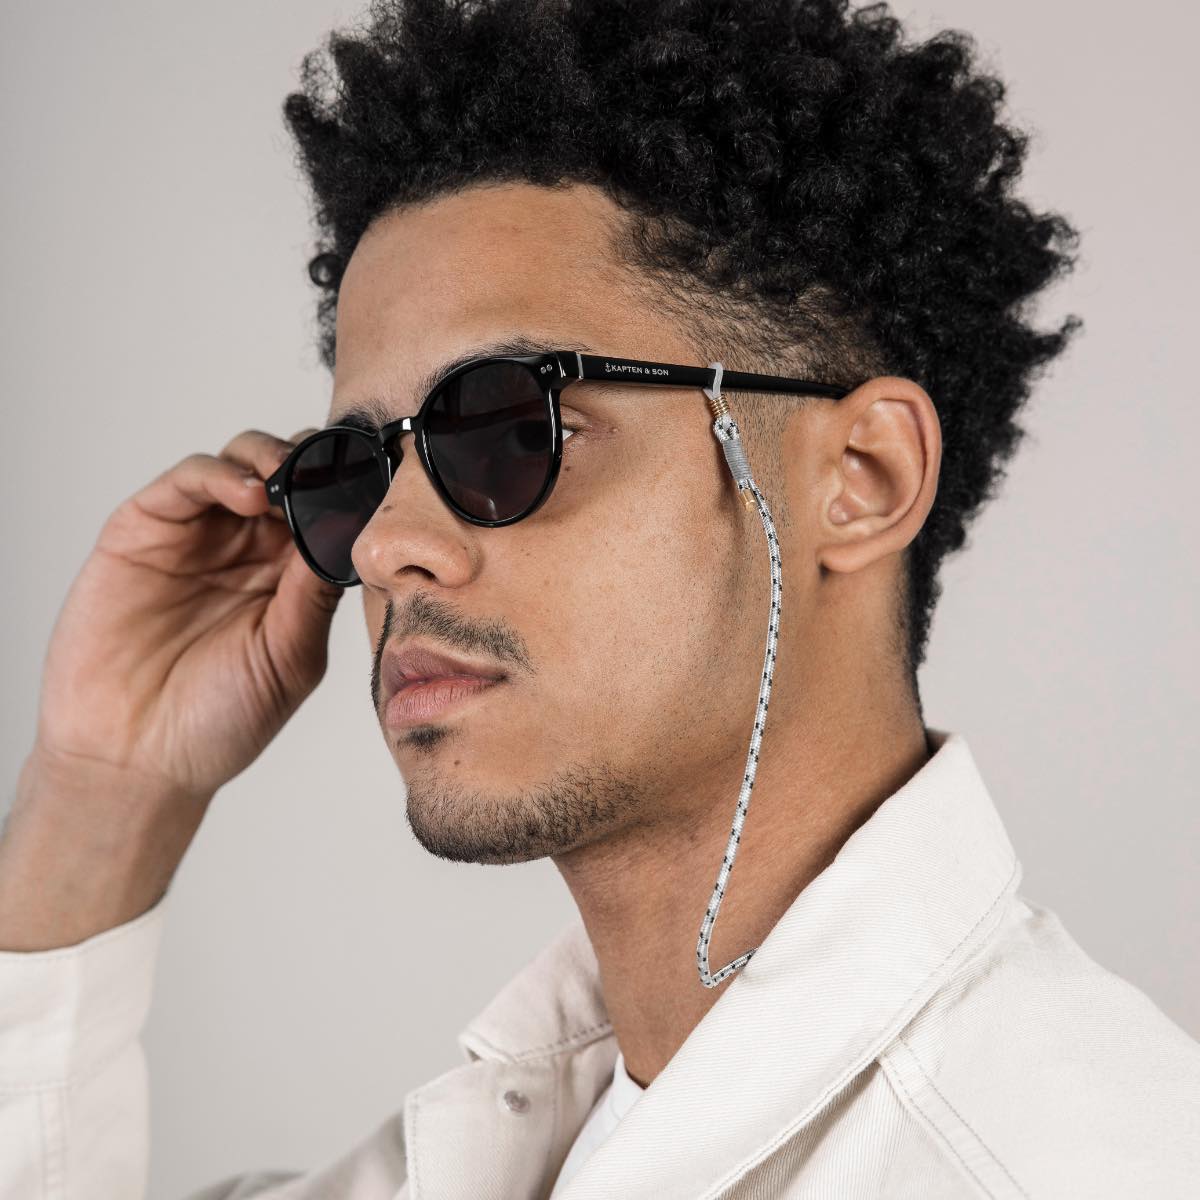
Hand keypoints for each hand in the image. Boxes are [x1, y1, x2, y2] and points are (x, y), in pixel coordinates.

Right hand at [28, 427, 344, 803]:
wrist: (134, 759)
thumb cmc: (219, 720)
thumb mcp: (290, 658)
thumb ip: (314, 596)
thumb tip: (351, 536)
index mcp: (291, 577)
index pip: (327, 511)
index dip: (350, 490)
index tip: (380, 479)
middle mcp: (247, 548)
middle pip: (289, 472)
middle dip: (316, 461)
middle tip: (336, 467)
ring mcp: (196, 536)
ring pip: (241, 462)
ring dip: (272, 456)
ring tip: (291, 478)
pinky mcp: (143, 531)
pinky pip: (186, 480)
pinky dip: (220, 473)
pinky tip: (250, 495)